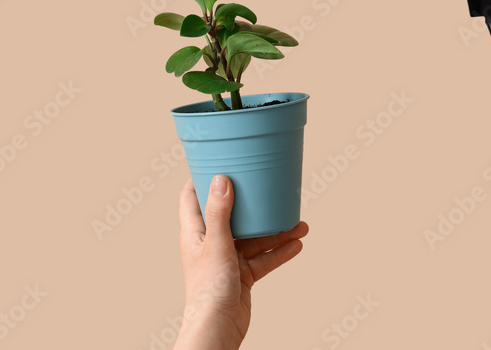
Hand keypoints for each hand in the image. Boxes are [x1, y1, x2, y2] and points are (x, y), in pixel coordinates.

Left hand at [174, 176, 307, 349]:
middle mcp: (210, 243)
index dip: (203, 177)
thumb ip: (220, 213)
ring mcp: (227, 260)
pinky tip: (297, 244)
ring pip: (254, 238)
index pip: (192, 197)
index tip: (223, 161)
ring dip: (276, 230)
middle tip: (272, 187)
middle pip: (233, 215)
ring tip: (299, 224)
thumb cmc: (208, 290)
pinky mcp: (242, 276)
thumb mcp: (216, 245)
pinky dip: (279, 252)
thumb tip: (222, 179)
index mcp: (195, 232)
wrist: (217, 329)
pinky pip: (263, 259)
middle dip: (255, 203)